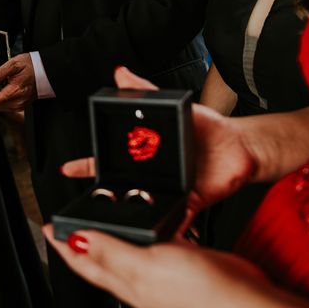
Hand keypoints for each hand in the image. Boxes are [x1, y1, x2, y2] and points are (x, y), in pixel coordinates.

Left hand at [42, 224, 267, 307]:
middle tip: (66, 221)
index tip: (48, 227)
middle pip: (97, 257)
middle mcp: (136, 279)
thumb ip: (110, 253)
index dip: (62, 244)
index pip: (82, 261)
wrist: (242, 301)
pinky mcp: (177, 264)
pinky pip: (149, 246)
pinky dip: (139, 233)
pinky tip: (144, 225)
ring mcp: (157, 273)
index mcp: (123, 280)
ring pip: (122, 250)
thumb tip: (76, 242)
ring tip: (97, 217)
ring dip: (107, 234)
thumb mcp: (145, 266)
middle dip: (80, 240)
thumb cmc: (198, 292)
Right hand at [60, 66, 256, 233]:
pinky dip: (166, 228)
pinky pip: (173, 220)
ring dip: (131, 212)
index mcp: (144, 153)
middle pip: (121, 187)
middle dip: (104, 194)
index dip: (87, 166)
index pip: (109, 160)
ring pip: (142, 205)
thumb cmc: (207, 127)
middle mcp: (152, 174)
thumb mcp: (172, 106)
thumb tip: (120, 73)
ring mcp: (167, 190)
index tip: (68, 168)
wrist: (240, 145)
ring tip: (116, 220)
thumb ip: (145, 91)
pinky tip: (156, 235)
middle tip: (92, 199)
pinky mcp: (187, 204)